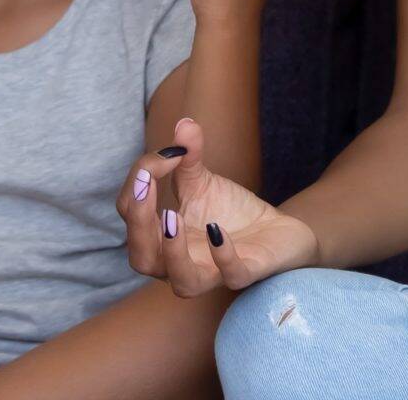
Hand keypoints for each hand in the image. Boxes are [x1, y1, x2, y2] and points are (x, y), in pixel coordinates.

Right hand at [116, 118, 320, 296]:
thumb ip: (188, 156)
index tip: (166, 153)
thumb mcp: (203, 181)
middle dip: (138, 222)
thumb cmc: (229, 210)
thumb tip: (184, 124)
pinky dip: (222, 255)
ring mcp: (213, 272)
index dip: (138, 182)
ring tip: (171, 218)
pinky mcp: (246, 273)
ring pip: (183, 283)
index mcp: (160, 238)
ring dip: (173, 251)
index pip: (131, 214)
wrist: (276, 229)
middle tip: (146, 184)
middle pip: (142, 258)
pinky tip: (217, 229)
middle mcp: (180, 261)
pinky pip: (231, 276)